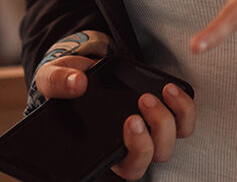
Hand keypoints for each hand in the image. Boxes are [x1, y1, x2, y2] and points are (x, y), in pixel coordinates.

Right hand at [34, 55, 194, 180]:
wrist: (82, 69)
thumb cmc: (66, 83)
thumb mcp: (52, 78)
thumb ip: (58, 82)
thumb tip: (76, 84)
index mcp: (102, 149)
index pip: (123, 168)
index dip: (133, 152)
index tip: (129, 122)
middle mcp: (127, 147)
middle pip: (147, 159)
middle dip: (148, 136)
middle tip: (141, 103)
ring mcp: (147, 132)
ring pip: (167, 145)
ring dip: (166, 121)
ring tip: (150, 95)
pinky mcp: (163, 114)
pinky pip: (183, 123)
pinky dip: (183, 108)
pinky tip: (170, 89)